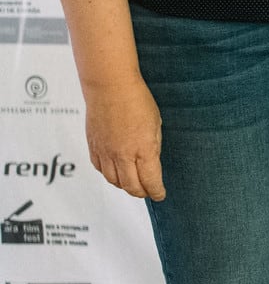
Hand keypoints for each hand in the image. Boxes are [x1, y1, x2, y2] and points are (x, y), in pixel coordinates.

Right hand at [82, 76, 164, 199]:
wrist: (110, 88)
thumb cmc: (138, 101)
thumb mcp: (156, 124)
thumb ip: (153, 146)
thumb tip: (151, 161)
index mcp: (143, 149)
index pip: (150, 180)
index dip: (156, 191)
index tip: (160, 195)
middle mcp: (122, 155)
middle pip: (131, 186)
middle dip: (141, 192)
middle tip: (148, 192)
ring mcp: (105, 152)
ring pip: (113, 181)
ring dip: (124, 186)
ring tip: (133, 184)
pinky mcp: (93, 147)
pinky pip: (100, 168)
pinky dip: (109, 175)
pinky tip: (115, 172)